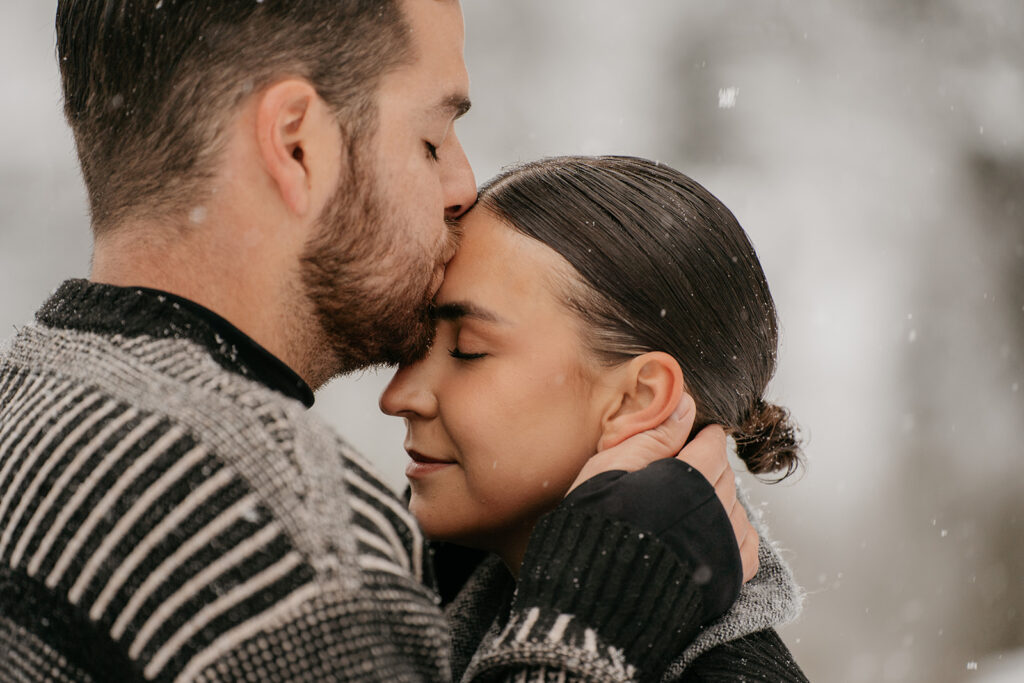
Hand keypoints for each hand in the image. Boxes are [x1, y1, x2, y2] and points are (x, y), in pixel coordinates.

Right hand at [567, 394, 759, 582]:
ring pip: (737, 507)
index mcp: (689, 477)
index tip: (695, 435)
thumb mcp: (612, 465)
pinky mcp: (727, 576)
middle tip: (688, 466)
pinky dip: (736, 531)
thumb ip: (654, 434)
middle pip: (725, 475)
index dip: (702, 437)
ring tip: (694, 500)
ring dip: (720, 498)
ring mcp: (724, 545)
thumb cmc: (595, 522)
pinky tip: (715, 528)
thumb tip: (686, 403)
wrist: (592, 590)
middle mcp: (714, 509)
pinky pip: (747, 545)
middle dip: (710, 465)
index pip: (712, 445)